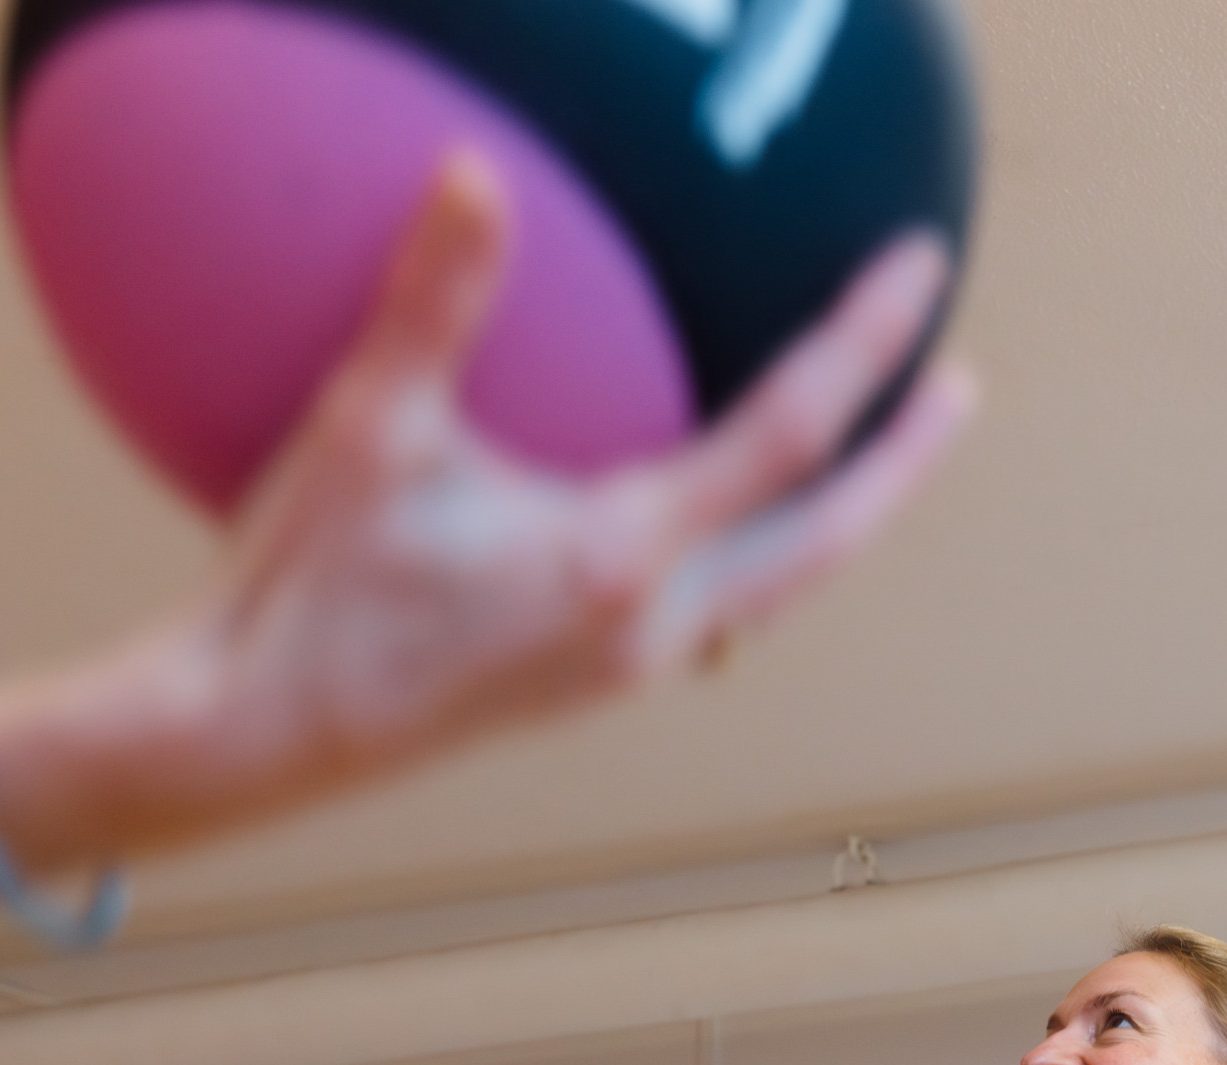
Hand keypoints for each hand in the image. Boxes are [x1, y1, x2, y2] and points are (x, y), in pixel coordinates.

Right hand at [0, 149, 977, 853]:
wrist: (264, 733)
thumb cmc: (308, 584)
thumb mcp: (367, 427)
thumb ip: (433, 298)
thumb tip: (475, 170)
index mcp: (617, 557)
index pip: (786, 434)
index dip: (864, 343)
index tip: (916, 269)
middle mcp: (651, 623)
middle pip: (829, 536)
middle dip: (907, 460)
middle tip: (962, 385)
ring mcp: (634, 665)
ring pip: (786, 584)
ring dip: (847, 515)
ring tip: (885, 450)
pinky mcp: (602, 681)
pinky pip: (728, 606)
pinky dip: (772, 549)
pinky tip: (753, 516)